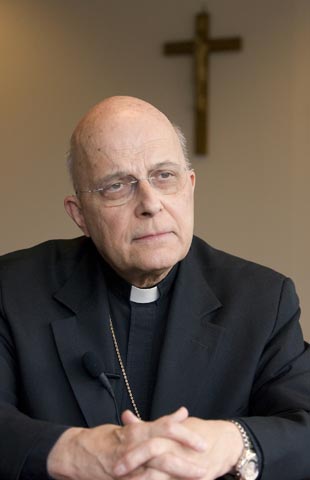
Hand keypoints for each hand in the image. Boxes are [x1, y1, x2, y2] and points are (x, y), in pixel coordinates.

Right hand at [47, 407, 205, 479]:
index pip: (166, 428)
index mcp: (138, 430)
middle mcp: (133, 444)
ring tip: (195, 479)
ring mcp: (126, 463)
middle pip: (164, 450)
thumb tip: (182, 412)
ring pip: (155, 469)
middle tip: (205, 467)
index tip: (203, 445)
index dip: (186, 435)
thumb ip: (159, 422)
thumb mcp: (134, 427)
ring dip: (176, 475)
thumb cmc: (107, 438)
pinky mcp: (121, 476)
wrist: (76, 452)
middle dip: (186, 462)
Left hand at [116, 414, 242, 479]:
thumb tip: (125, 417)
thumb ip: (147, 426)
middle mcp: (179, 449)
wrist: (226, 442)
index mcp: (172, 435)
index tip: (113, 461)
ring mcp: (189, 466)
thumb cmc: (196, 432)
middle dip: (134, 464)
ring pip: (163, 477)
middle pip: (154, 455)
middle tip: (116, 473)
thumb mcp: (172, 427)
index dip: (130, 452)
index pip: (148, 441)